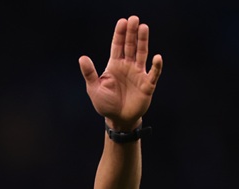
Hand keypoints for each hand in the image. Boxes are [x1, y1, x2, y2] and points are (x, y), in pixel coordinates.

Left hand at [79, 15, 162, 129]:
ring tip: (143, 27)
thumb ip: (90, 73)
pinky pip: (153, 73)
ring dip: (143, 41)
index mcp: (114, 65)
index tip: (122, 22)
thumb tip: (82, 58)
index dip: (119, 34)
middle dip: (131, 33)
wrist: (118, 119)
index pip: (117, 46)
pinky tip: (157, 57)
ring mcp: (138, 74)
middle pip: (130, 46)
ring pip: (142, 54)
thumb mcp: (94, 89)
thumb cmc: (105, 104)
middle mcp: (127, 66)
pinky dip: (156, 66)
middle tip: (134, 19)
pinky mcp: (147, 85)